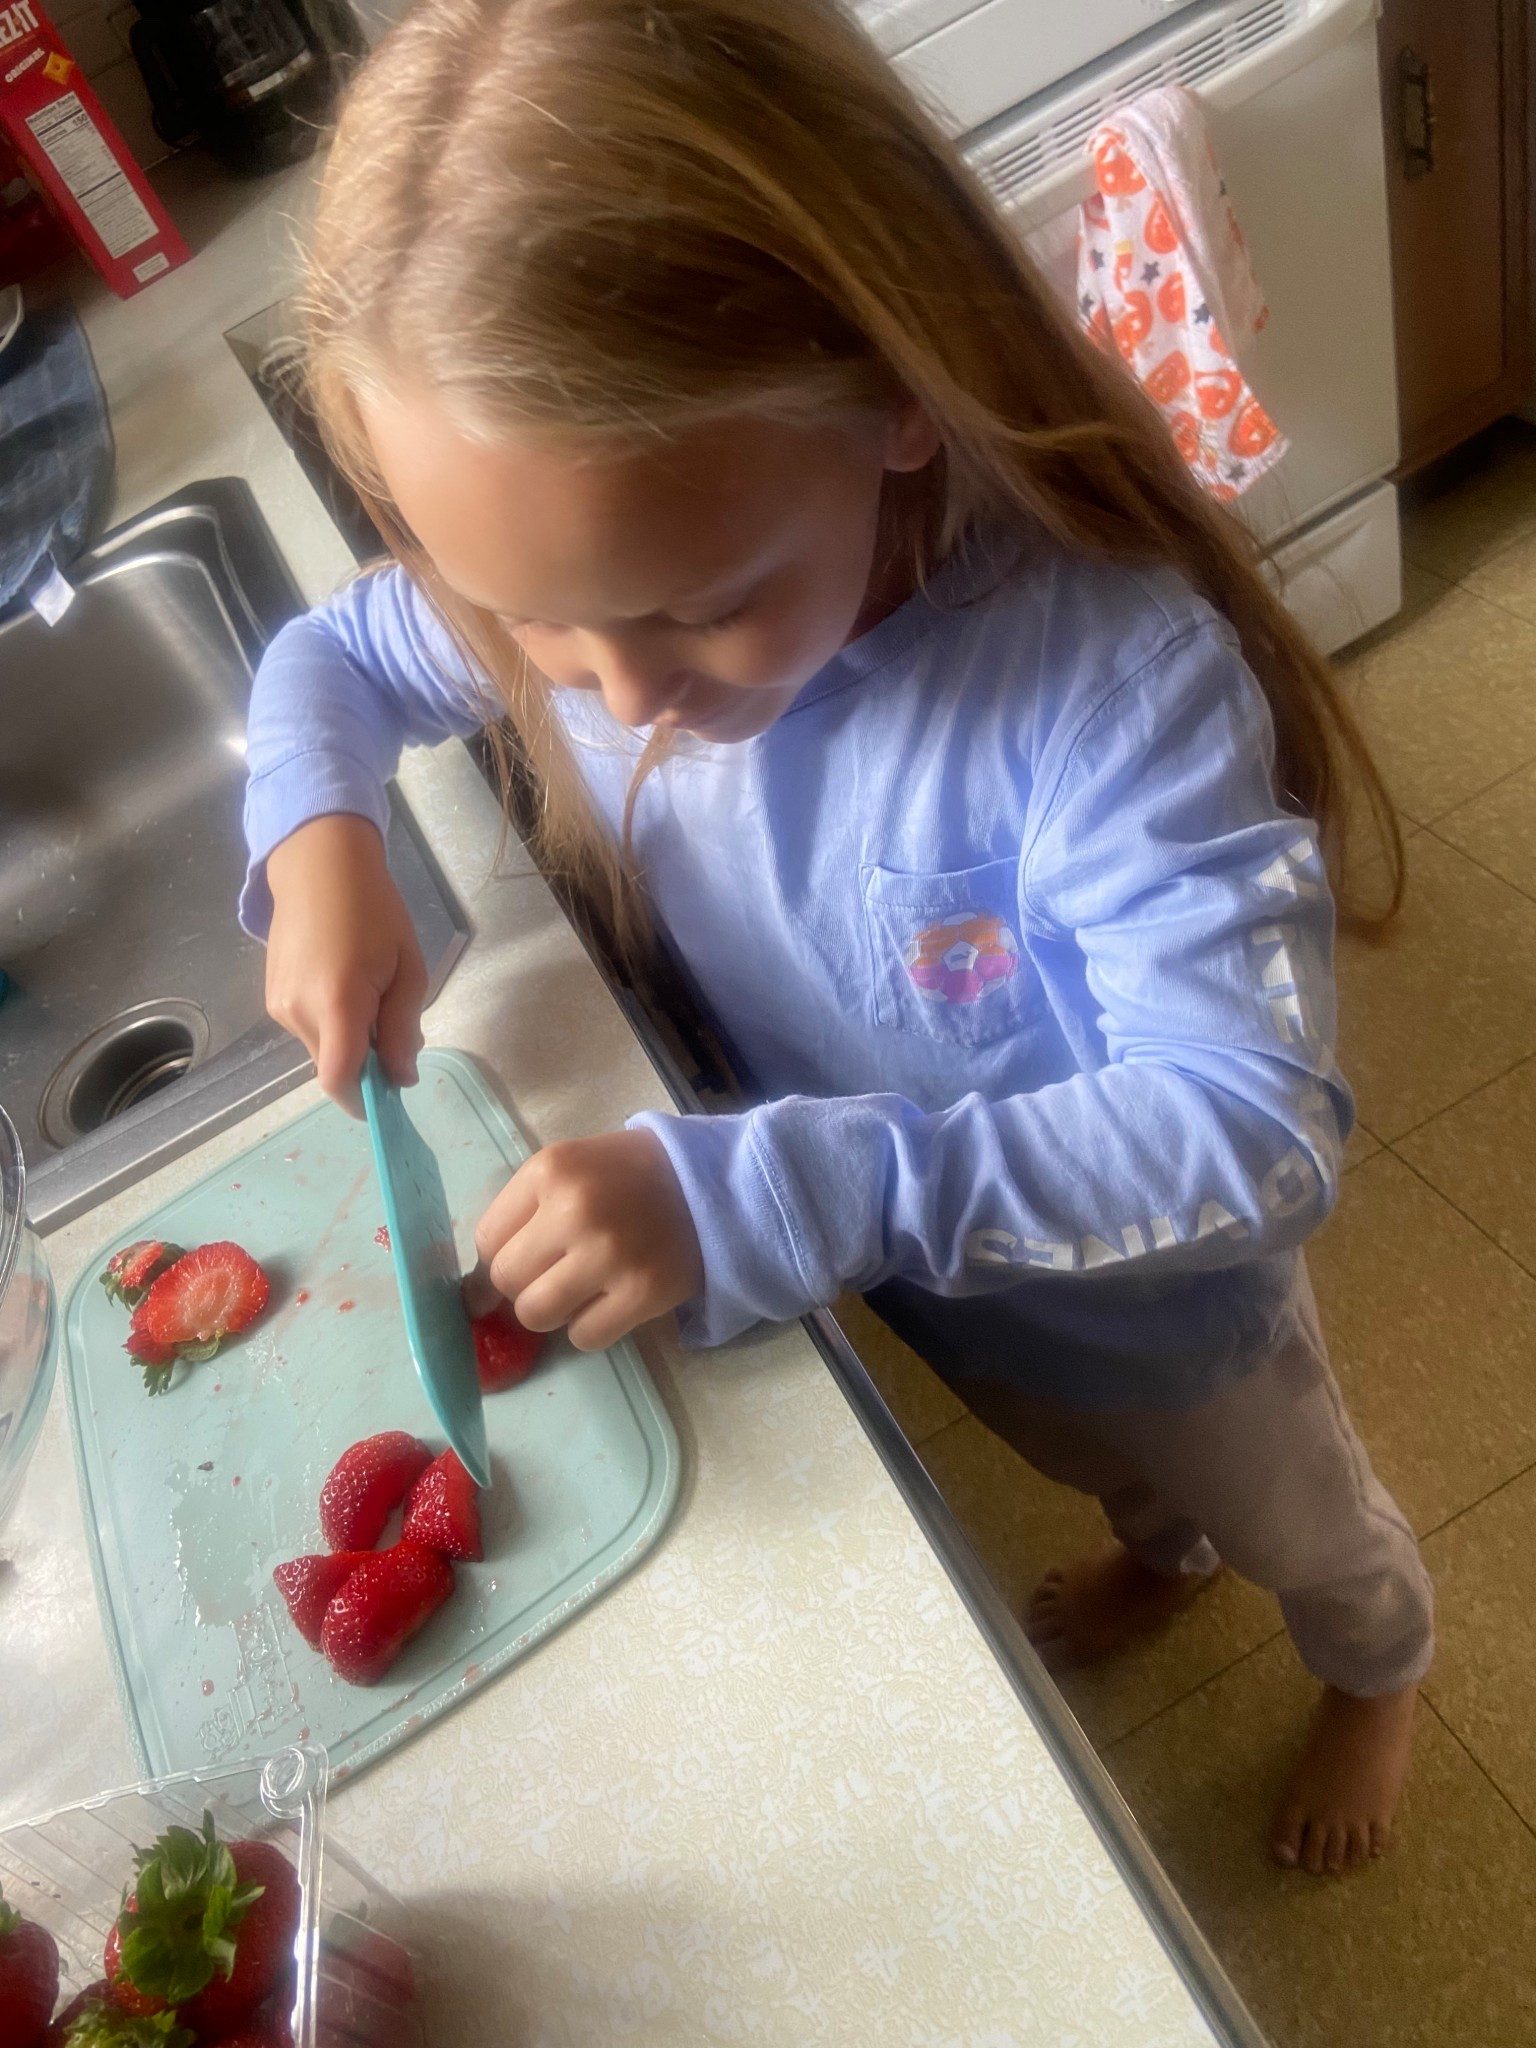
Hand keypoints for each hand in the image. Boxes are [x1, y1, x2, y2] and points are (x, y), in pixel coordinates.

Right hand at [264, 814, 426, 1115]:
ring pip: (320, 1049)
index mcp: (336, 1003)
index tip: (388, 1100)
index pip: (339, 1079)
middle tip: (394, 1027)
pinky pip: (307, 1029)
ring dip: (348, 1041)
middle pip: (333, 1066)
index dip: (362, 1101)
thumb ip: (403, 1029)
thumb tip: (401, 1078)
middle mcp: (297, 1011)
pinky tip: (345, 985)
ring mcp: (278, 1005)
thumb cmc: (374, 910)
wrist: (319, 866)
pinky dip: (331, 1024)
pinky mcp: (270, 997)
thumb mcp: (409, 968)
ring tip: (370, 993)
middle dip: (366, 1063)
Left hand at [475, 1130, 703, 1350]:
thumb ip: (522, 1214)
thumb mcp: (570, 1169)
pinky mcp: (643, 1292)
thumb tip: (475, 1292)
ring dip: (554, 1311)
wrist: (711, 1184)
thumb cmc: (628, 1176)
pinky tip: (612, 1300)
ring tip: (582, 1290)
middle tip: (556, 1275)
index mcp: (550, 1170)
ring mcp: (609, 1253)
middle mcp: (575, 1209)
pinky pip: (584, 1337)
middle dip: (523, 1286)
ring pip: (537, 1315)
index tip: (520, 1264)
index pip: (486, 1240)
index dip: (497, 1259)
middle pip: (506, 1280)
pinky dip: (592, 1328)